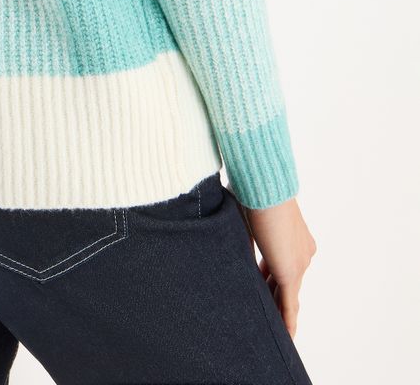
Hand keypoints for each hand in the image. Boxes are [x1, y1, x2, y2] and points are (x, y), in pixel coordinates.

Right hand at [234, 194, 316, 338]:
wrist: (264, 188)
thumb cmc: (253, 191)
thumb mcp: (247, 214)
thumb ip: (242, 227)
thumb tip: (221, 219)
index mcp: (296, 237)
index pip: (281, 264)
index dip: (269, 278)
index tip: (260, 286)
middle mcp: (303, 253)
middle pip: (285, 282)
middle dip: (273, 297)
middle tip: (264, 313)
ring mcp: (299, 264)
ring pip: (288, 296)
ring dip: (278, 311)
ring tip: (272, 328)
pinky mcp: (291, 274)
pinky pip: (289, 305)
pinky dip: (287, 320)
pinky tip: (286, 335)